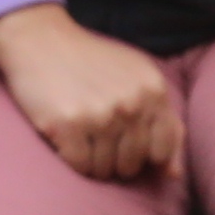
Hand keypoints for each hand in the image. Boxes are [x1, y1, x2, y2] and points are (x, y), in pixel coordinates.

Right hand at [0, 1, 181, 183]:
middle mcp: (132, 104)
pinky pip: (79, 166)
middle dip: (115, 160)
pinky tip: (66, 139)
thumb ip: (165, 123)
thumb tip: (174, 175)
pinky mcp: (68, 125)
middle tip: (98, 139)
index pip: (162, 150)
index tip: (125, 142)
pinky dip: (72, 160)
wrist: (41, 40)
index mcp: (154, 91)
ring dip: (92, 162)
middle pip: (131, 164)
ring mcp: (100, 116)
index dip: (143, 154)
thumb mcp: (138, 80)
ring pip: (104, 169)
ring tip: (82, 138)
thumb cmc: (91, 62)